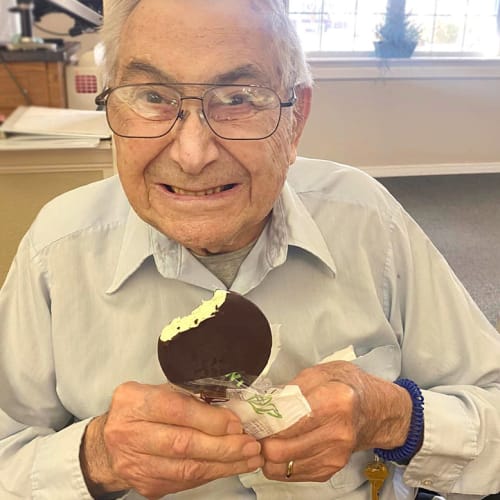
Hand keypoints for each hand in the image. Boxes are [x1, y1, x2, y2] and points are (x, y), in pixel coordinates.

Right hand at [80, 382, 263, 498]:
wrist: (107, 444)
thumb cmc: (141, 410)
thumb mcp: (157, 391)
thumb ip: (187, 396)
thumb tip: (229, 408)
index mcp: (134, 402)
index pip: (176, 410)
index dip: (209, 419)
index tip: (236, 423)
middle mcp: (129, 433)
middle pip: (182, 444)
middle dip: (223, 445)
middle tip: (250, 444)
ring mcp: (136, 464)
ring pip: (187, 469)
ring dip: (224, 464)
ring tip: (250, 457)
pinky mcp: (147, 486)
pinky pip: (186, 482)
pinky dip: (212, 473)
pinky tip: (231, 466)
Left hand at [259, 361, 411, 481]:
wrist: (377, 410)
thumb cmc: (348, 386)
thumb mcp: (322, 372)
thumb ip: (294, 386)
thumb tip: (268, 403)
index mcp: (334, 401)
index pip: (286, 420)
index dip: (263, 421)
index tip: (251, 418)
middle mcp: (336, 432)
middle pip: (281, 449)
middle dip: (260, 441)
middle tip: (254, 430)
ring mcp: (335, 454)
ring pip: (283, 466)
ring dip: (267, 455)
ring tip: (265, 438)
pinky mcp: (332, 468)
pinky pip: (294, 474)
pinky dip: (280, 464)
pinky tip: (280, 448)